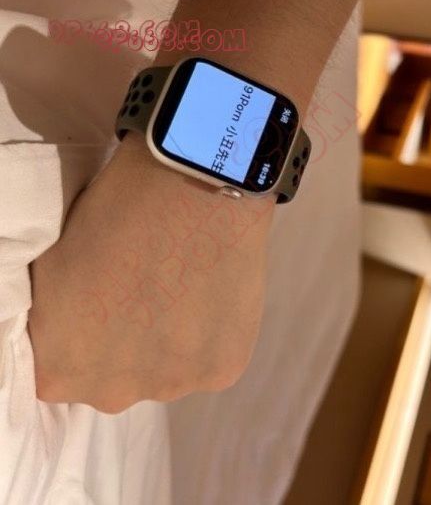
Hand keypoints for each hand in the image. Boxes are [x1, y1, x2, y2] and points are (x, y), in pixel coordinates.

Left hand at [29, 138, 273, 412]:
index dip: (87, 334)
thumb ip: (57, 323)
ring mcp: (172, 385)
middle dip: (128, 348)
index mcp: (60, 371)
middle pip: (118, 382)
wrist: (191, 189)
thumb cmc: (114, 216)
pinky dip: (211, 337)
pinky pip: (209, 362)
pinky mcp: (222, 371)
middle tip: (148, 295)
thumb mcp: (55, 275)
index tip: (107, 302)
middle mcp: (113, 394)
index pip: (65, 372)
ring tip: (185, 291)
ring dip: (173, 345)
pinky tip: (211, 295)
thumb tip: (77, 335)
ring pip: (168, 374)